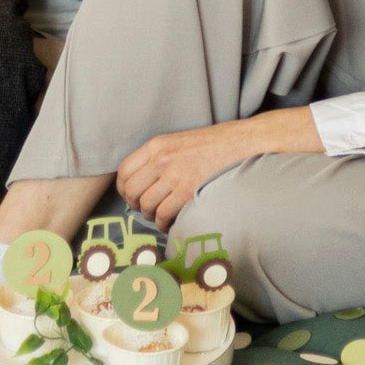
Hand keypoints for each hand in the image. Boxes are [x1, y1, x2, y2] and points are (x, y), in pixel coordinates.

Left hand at [117, 106, 323, 227]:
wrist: (240, 142)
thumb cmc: (211, 144)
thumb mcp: (178, 142)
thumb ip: (158, 157)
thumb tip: (141, 181)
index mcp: (157, 144)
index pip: (124, 170)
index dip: (124, 188)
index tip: (132, 196)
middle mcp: (162, 159)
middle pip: (132, 190)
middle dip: (135, 204)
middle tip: (146, 208)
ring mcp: (175, 175)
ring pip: (146, 205)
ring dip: (151, 215)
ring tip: (161, 214)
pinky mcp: (188, 191)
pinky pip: (163, 214)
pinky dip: (163, 223)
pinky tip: (170, 221)